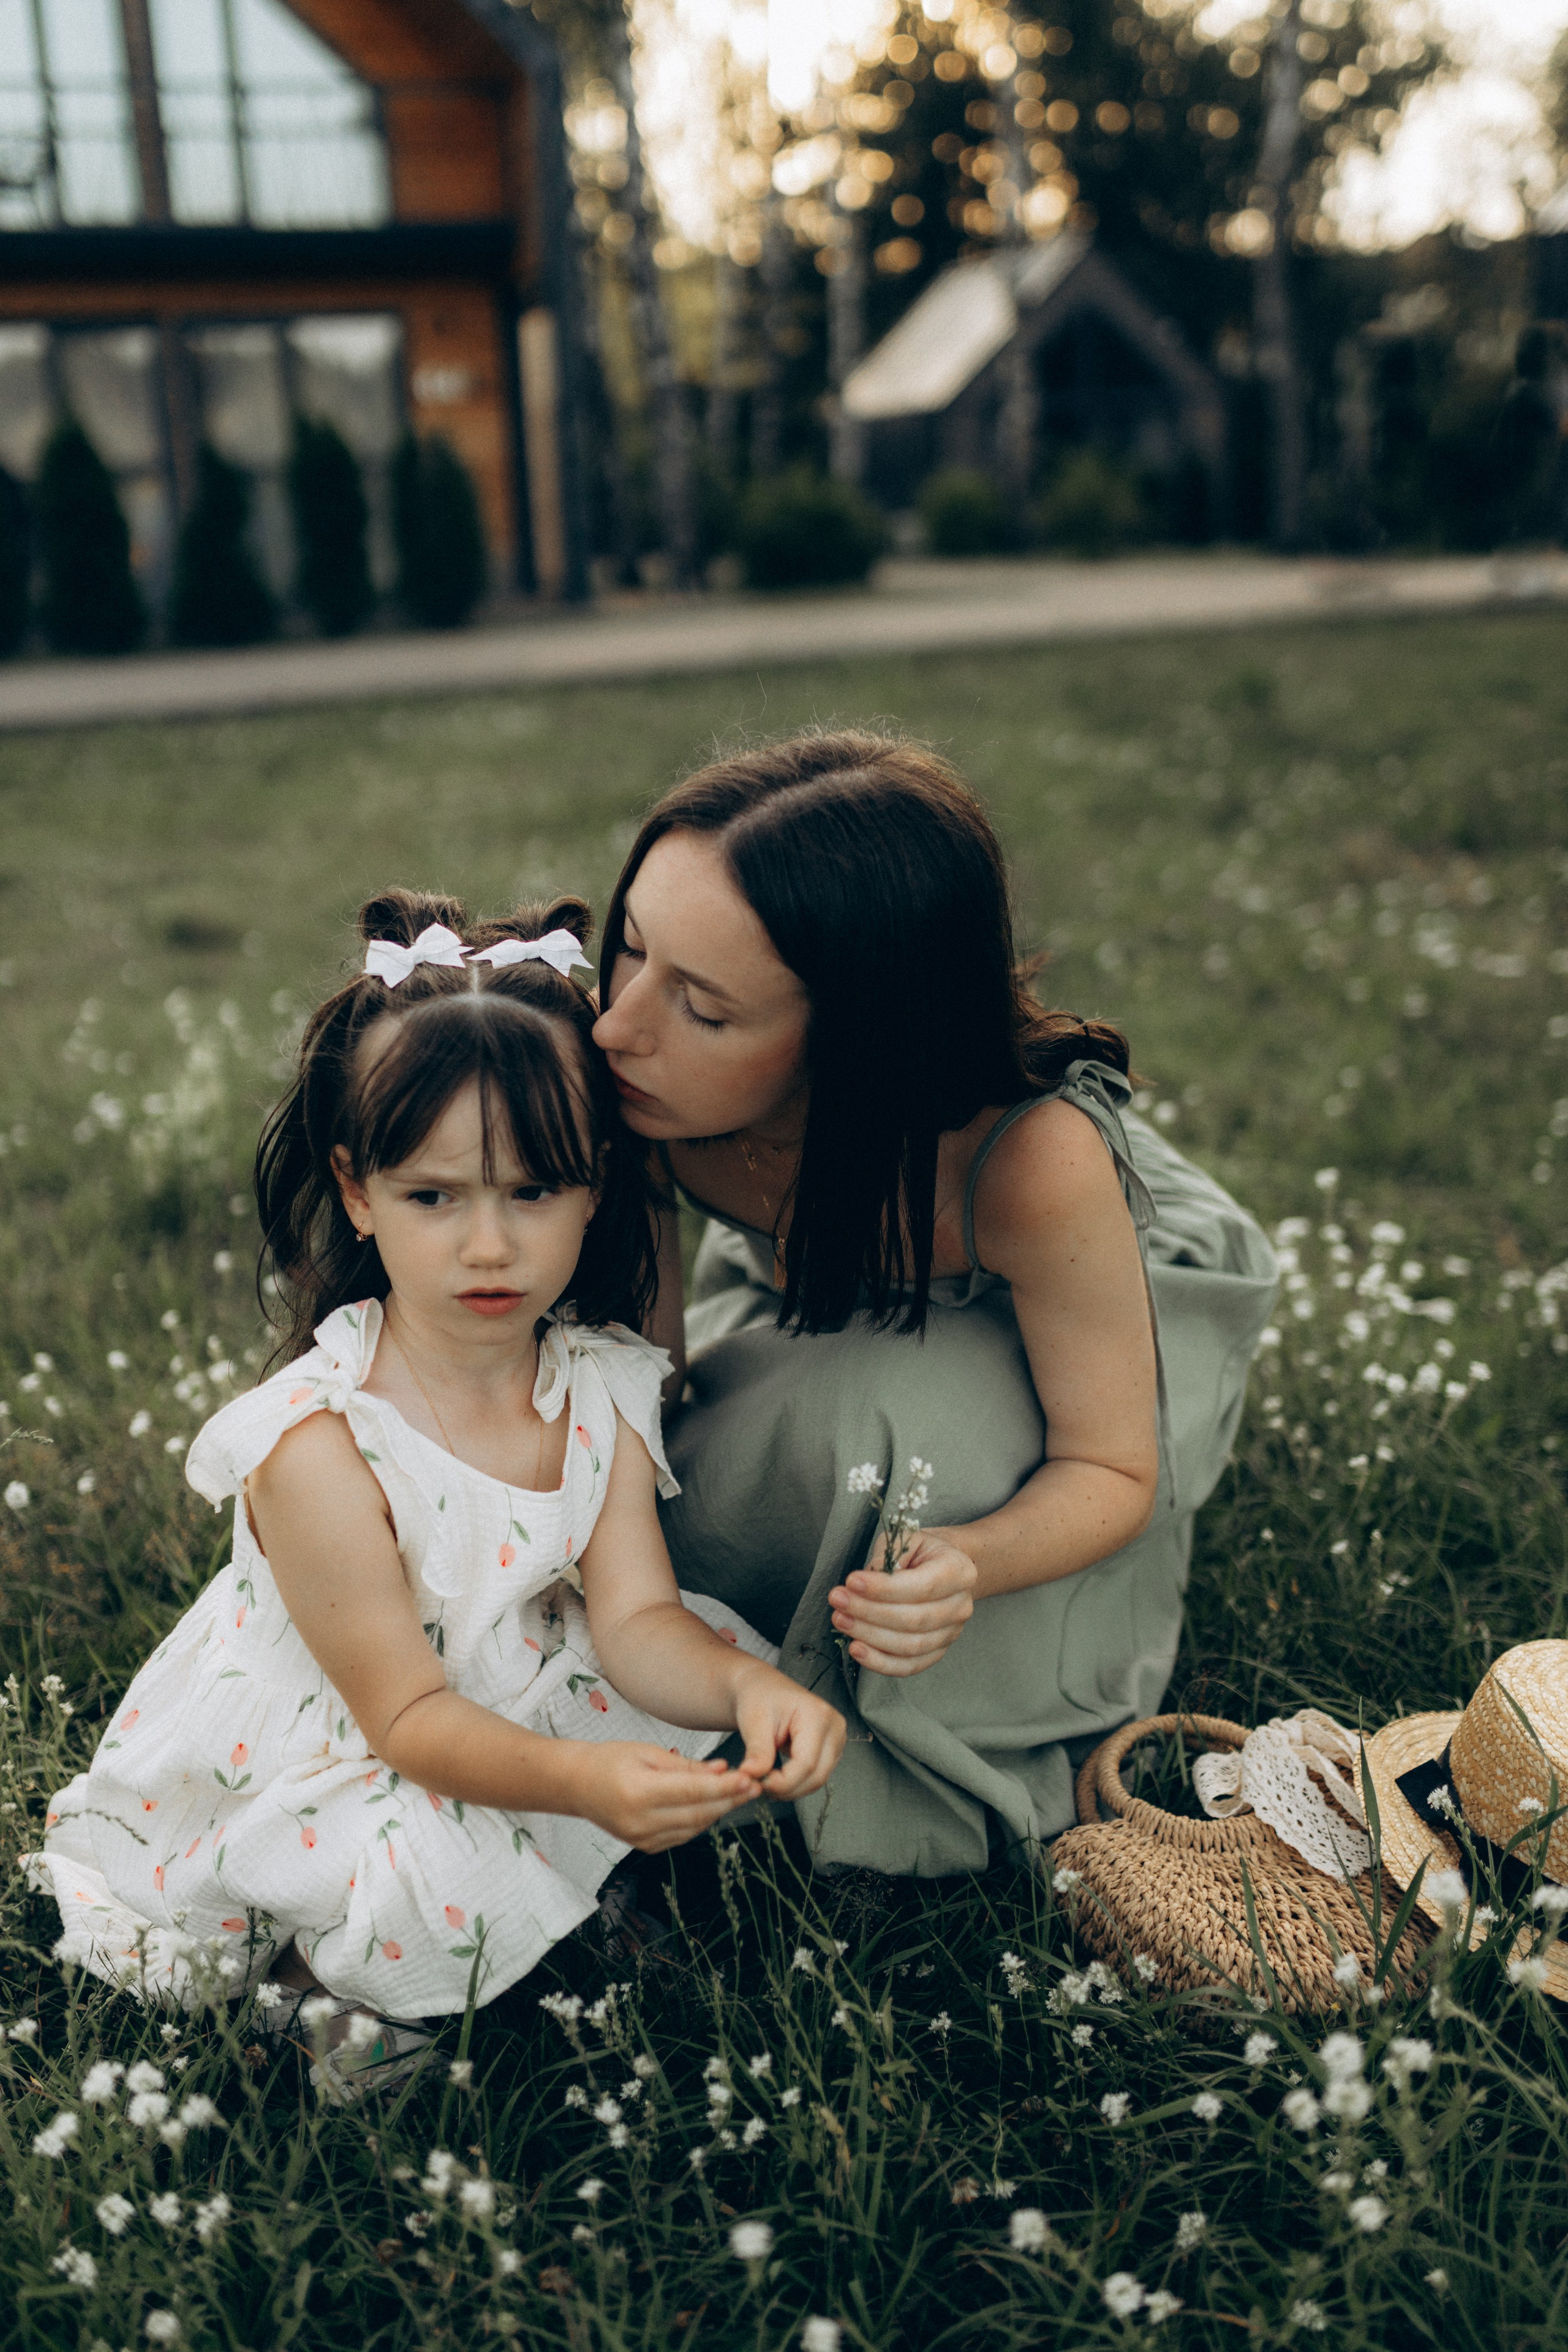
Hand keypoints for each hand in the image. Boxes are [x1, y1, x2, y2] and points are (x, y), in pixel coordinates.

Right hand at [573, 1741, 757, 1853]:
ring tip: (740, 1793)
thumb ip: (687, 1766)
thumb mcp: (648, 1752)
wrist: (577, 1785)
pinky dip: (701, 1820)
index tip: (750, 1779)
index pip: (693, 1792)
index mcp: (639, 1792)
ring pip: (695, 1827)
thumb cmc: (610, 1760)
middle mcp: (641, 1822)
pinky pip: (683, 1835)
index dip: (726, 1787)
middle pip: (698, 1813)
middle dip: (730, 1800)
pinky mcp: (645, 1847)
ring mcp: (642, 1839)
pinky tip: (713, 1805)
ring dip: (720, 1811)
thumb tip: (723, 1771)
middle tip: (755, 1786)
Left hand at [730, 1666, 845, 1798]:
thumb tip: (752, 1777)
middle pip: (816, 1775)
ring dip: (791, 1788)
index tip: (760, 1784)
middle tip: (760, 1786)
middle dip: (787, 1788)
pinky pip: (817, 1776)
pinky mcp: (831, 1749)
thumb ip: (757, 1751)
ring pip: (818, 1780)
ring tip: (766, 1781)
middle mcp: (834, 1727)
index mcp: (818, 1715)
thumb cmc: (760, 1697)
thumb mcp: (754, 1721)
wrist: (764, 1689)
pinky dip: (796, 1783)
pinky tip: (777, 1778)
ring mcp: (836, 1739)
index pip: (806, 1763)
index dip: (784, 1781)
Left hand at [828, 1530, 976, 1677]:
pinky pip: (908, 1666)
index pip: (922, 1587)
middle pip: (914, 1620)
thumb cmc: (921, 1552)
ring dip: (870, 1636)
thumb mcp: (907, 1539)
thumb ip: (889, 1557)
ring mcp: (950, 1633)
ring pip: (909, 1646)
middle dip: (870, 1612)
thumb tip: (864, 1583)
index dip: (884, 1589)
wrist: (942, 1568)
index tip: (852, 1582)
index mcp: (959, 1572)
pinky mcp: (936, 1652)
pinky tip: (856, 1649)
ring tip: (841, 1620)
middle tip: (838, 1600)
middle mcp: (960, 1606)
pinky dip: (880, 1662)